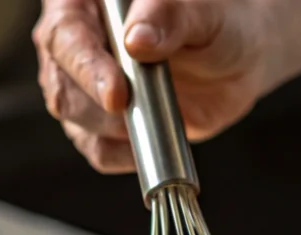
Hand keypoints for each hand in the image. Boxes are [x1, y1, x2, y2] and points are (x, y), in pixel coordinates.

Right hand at [32, 0, 275, 172]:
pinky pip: (97, 149)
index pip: (65, 33)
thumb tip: (138, 40)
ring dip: (113, 130)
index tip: (117, 95)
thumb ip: (171, 16)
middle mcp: (78, 41)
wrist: (238, 57)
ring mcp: (85, 84)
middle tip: (137, 110)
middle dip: (97, 107)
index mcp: (88, 1)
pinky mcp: (101, 121)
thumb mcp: (204, 11)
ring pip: (74, 118)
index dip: (86, 67)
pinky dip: (124, 154)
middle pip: (62, 83)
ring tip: (158, 116)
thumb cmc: (218, 19)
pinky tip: (152, 139)